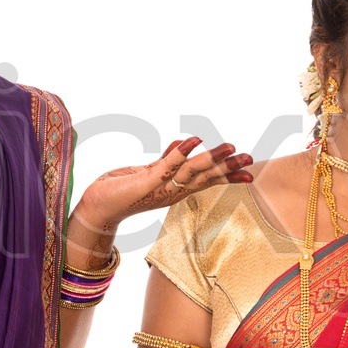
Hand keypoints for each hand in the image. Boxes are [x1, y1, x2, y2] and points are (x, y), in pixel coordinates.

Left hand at [73, 136, 252, 235]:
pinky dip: (180, 152)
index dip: (228, 174)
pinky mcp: (146, 182)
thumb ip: (167, 160)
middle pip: (205, 177)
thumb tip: (183, 144)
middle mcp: (172, 190)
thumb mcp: (148, 172)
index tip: (250, 172)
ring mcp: (160, 187)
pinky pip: (166, 165)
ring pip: (192, 171)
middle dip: (228, 168)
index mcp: (175, 188)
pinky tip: (194, 140)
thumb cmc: (121, 189)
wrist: (96, 207)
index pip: (207, 180)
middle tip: (251, 160)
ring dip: (211, 158)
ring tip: (231, 147)